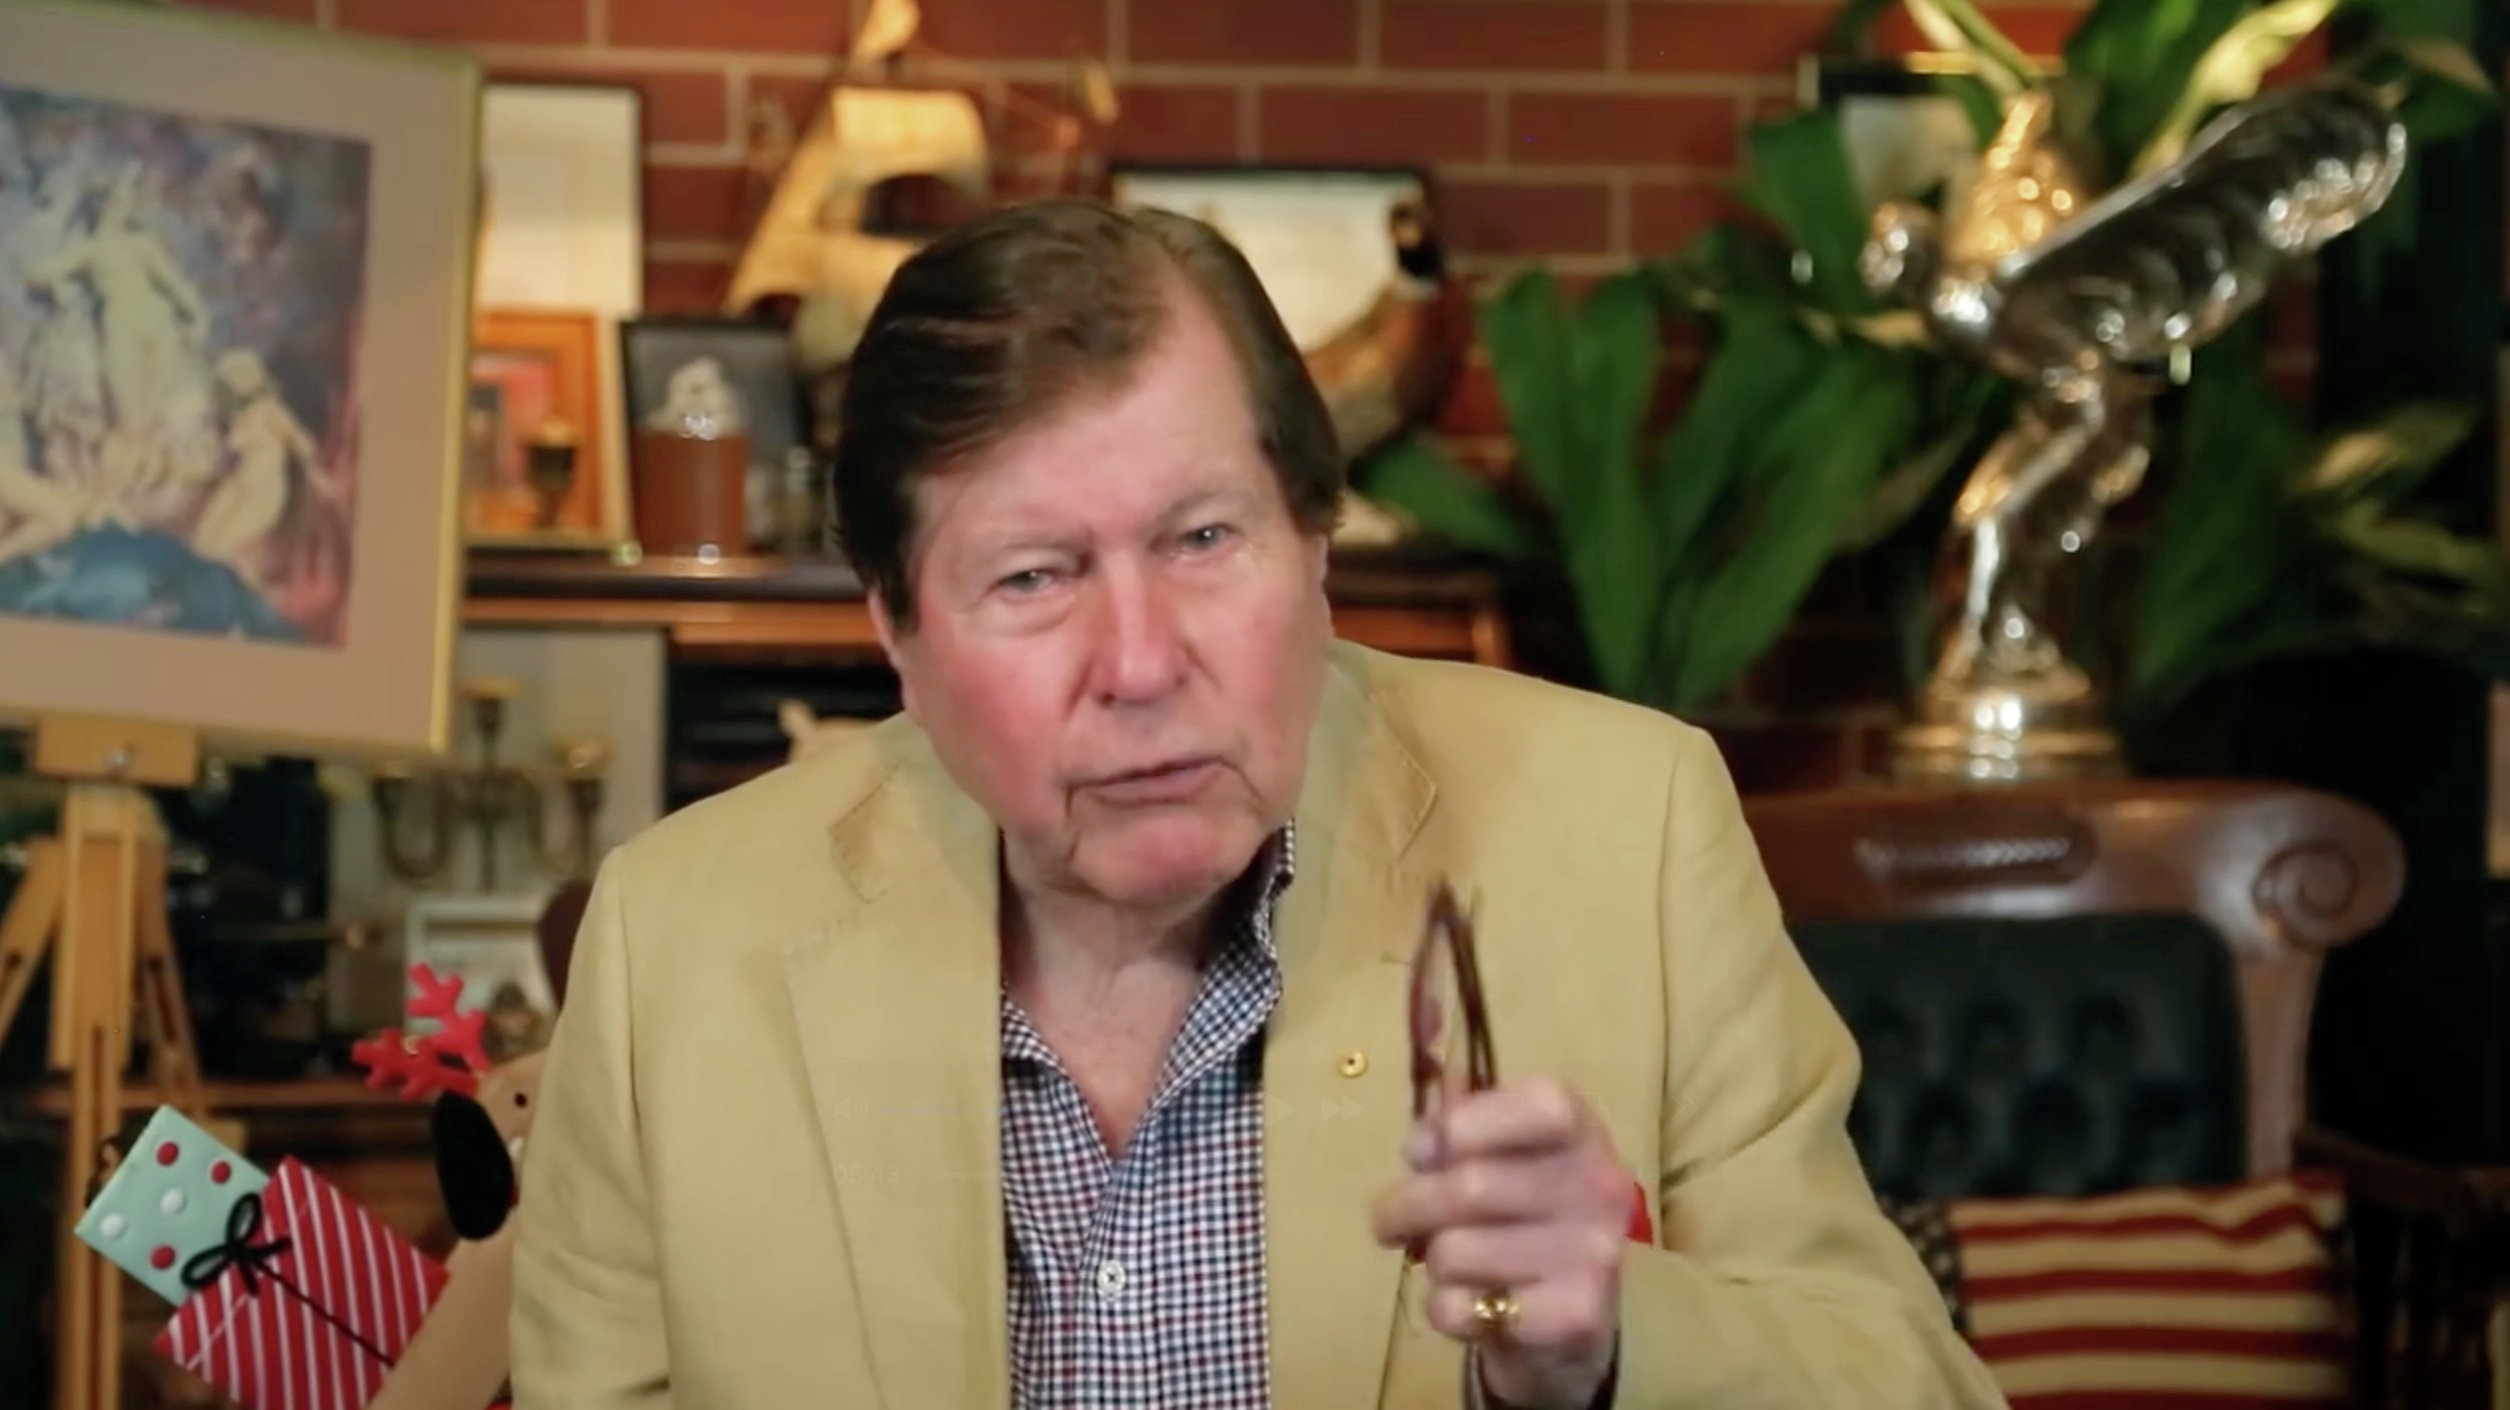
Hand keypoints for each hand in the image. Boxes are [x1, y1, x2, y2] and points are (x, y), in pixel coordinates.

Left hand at [1370, 1076, 1628, 1409]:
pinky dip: (1443, 1308)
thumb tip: (1422, 1141)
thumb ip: (1458, 1129)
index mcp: (1583, 1132)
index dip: (1469, 1123)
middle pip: (1471, 1186)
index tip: (1423, 1151)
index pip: (1541, 1105)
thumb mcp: (1501, 1155)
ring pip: (1455, 1251)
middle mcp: (1600, 1187)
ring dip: (1431, 1260)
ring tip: (1449, 1262)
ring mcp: (1593, 1255)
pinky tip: (1469, 1303)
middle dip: (1406, 1205)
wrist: (1572, 1318)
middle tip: (1388, 1220)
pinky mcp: (1573, 1317)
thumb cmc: (1523, 1217)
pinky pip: (1460, 1308)